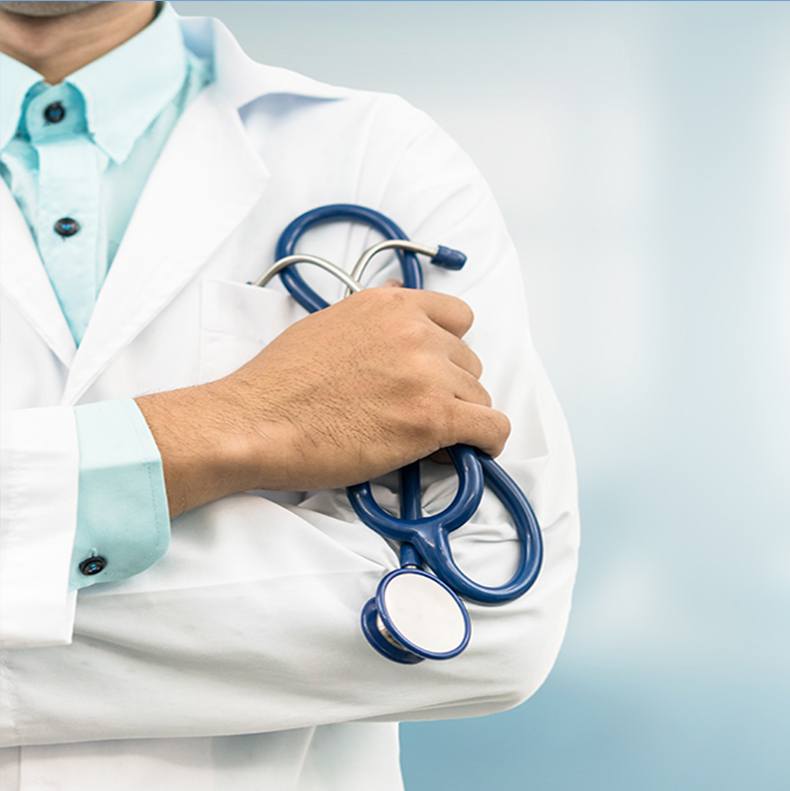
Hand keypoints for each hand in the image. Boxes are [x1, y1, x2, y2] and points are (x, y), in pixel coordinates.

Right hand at [136, 284, 509, 516]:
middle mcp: (416, 332)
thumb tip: (401, 296)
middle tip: (418, 412)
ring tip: (426, 437)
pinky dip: (487, 442)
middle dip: (450, 388)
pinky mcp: (433, 419)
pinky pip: (491, 428)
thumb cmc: (281, 382)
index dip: (450, 349)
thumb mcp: (330, 322)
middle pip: (469, 362)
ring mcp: (427, 375)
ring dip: (460, 418)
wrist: (255, 422)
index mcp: (392, 305)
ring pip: (478, 398)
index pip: (459, 318)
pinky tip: (472, 452)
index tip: (437, 371)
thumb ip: (375, 315)